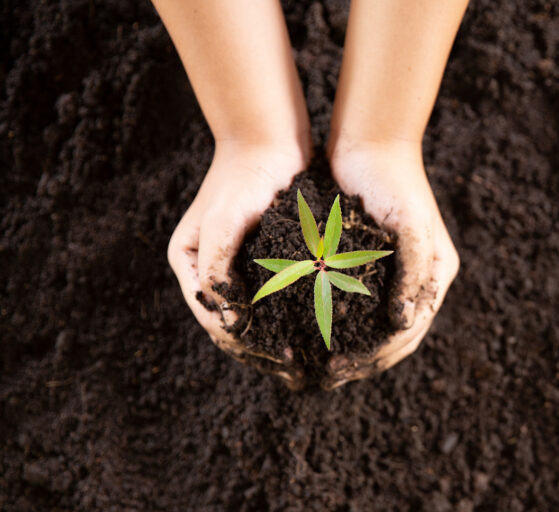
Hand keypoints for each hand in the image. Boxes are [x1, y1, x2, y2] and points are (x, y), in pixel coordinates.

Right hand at [167, 142, 308, 387]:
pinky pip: (277, 296)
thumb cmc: (243, 177)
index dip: (245, 345)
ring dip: (279, 338)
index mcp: (189, 264)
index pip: (214, 320)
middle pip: (233, 325)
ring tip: (310, 359)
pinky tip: (319, 328)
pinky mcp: (267, 256)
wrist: (268, 139)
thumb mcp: (224, 222)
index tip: (281, 359)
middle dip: (263, 350)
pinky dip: (293, 315)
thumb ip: (218, 269)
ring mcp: (239, 264)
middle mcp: (210, 269)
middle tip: (298, 370)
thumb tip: (227, 321)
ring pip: (257, 315)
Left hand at [323, 141, 458, 388]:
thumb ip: (413, 274)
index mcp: (437, 274)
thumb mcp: (409, 226)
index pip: (411, 331)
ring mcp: (394, 272)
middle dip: (364, 360)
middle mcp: (418, 279)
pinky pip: (356, 304)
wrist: (372, 141)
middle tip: (327, 377)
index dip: (379, 355)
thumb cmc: (394, 181)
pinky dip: (339, 322)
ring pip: (374, 326)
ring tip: (320, 366)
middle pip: (395, 337)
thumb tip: (403, 324)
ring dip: (352, 348)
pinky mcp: (368, 263)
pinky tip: (312, 331)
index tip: (342, 368)